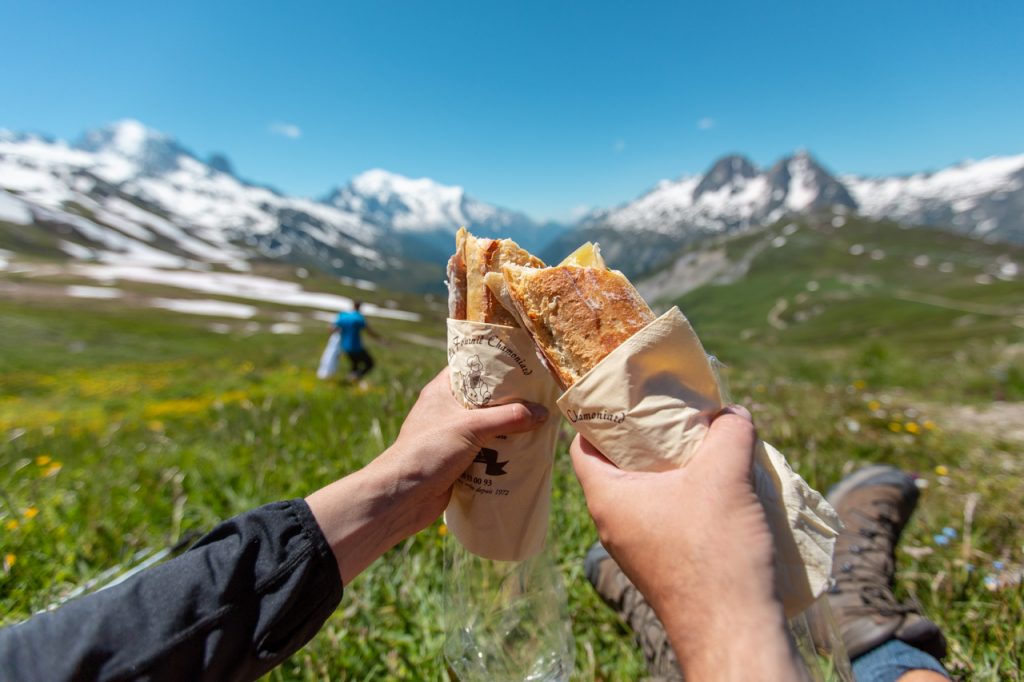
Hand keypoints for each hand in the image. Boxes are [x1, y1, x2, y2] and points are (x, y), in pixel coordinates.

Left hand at [307, 368, 547, 582]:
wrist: (403, 497)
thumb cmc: (429, 451)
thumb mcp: (471, 427)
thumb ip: (508, 417)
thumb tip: (541, 413)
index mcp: (443, 390)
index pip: (471, 366)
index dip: (495, 363)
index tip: (523, 362)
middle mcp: (447, 409)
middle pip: (485, 398)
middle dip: (510, 399)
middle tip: (539, 396)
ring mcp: (452, 435)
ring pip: (487, 426)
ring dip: (508, 428)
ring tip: (538, 423)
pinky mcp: (457, 459)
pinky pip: (486, 450)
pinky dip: (502, 451)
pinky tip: (524, 451)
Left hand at [571, 407, 805, 680]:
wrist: (732, 630)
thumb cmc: (714, 551)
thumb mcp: (725, 475)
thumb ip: (729, 432)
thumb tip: (732, 412)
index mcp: (607, 498)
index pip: (583, 444)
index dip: (601, 415)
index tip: (629, 396)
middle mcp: (613, 523)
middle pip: (618, 465)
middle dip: (646, 438)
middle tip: (675, 414)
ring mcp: (636, 547)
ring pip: (645, 492)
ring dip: (671, 469)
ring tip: (703, 446)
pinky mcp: (662, 564)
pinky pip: (665, 516)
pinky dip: (685, 496)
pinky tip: (718, 487)